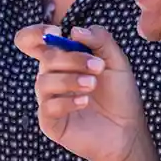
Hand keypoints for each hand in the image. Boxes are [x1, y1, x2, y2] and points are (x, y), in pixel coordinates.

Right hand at [15, 24, 148, 160]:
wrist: (128, 130)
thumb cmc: (119, 95)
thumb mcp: (116, 61)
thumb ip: (100, 40)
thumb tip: (74, 30)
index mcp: (62, 60)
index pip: (32, 42)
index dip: (34, 33)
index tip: (54, 32)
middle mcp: (51, 77)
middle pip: (46, 58)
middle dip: (72, 58)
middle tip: (98, 67)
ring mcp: (49, 100)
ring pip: (44, 82)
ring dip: (70, 79)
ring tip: (93, 84)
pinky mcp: (51, 123)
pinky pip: (48, 107)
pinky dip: (67, 102)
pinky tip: (85, 102)